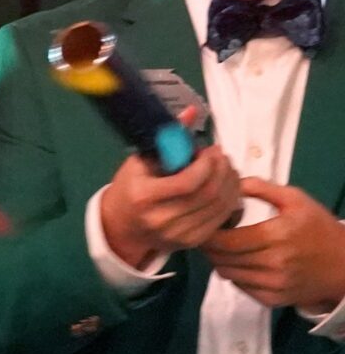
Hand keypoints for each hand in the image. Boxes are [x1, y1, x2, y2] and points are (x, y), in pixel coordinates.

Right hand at [98, 146, 240, 268]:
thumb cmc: (130, 188)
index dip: (207, 164)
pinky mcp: (191, 242)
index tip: (208, 150)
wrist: (122, 228)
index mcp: (144, 197)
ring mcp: (178, 235)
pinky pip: (222, 218)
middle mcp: (161, 220)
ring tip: (225, 168)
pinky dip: (231, 198)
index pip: (188, 182)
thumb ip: (168, 137)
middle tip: (221, 156)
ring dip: (231, 182)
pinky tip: (225, 185)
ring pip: (220, 206)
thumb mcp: (140, 161)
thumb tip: (192, 111)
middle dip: (223, 170)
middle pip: (209, 194)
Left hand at [202, 179, 344, 311]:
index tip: (205, 227)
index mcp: (277, 235)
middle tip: (209, 238)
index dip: (209, 236)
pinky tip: (241, 263)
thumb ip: (262, 188)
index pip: (226, 241)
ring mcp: (273, 284)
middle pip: (222, 259)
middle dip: (210, 248)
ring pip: (227, 274)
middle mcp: (273, 263)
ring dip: (220, 261)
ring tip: (224, 249)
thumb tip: (232, 183)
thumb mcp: (297, 200)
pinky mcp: (274, 299)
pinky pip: (240, 287)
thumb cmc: (318, 228)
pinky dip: (235, 275)